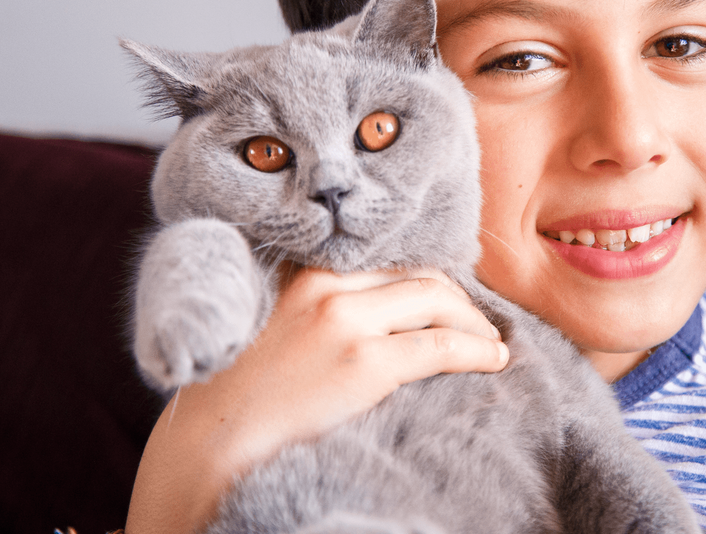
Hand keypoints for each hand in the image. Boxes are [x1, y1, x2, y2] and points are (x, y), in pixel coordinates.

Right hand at [125, 264, 507, 533]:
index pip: (389, 261)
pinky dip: (477, 350)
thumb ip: (316, 307)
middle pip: (419, 277)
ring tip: (491, 342)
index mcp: (304, 272)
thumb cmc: (237, 395)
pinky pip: (441, 346)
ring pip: (438, 303)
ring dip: (474, 322)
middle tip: (478, 322)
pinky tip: (494, 359)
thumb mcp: (273, 325)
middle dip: (459, 299)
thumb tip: (377, 310)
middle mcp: (326, 285)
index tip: (451, 296)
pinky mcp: (364, 362)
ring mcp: (346, 321)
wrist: (211, 444)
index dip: (429, 278)